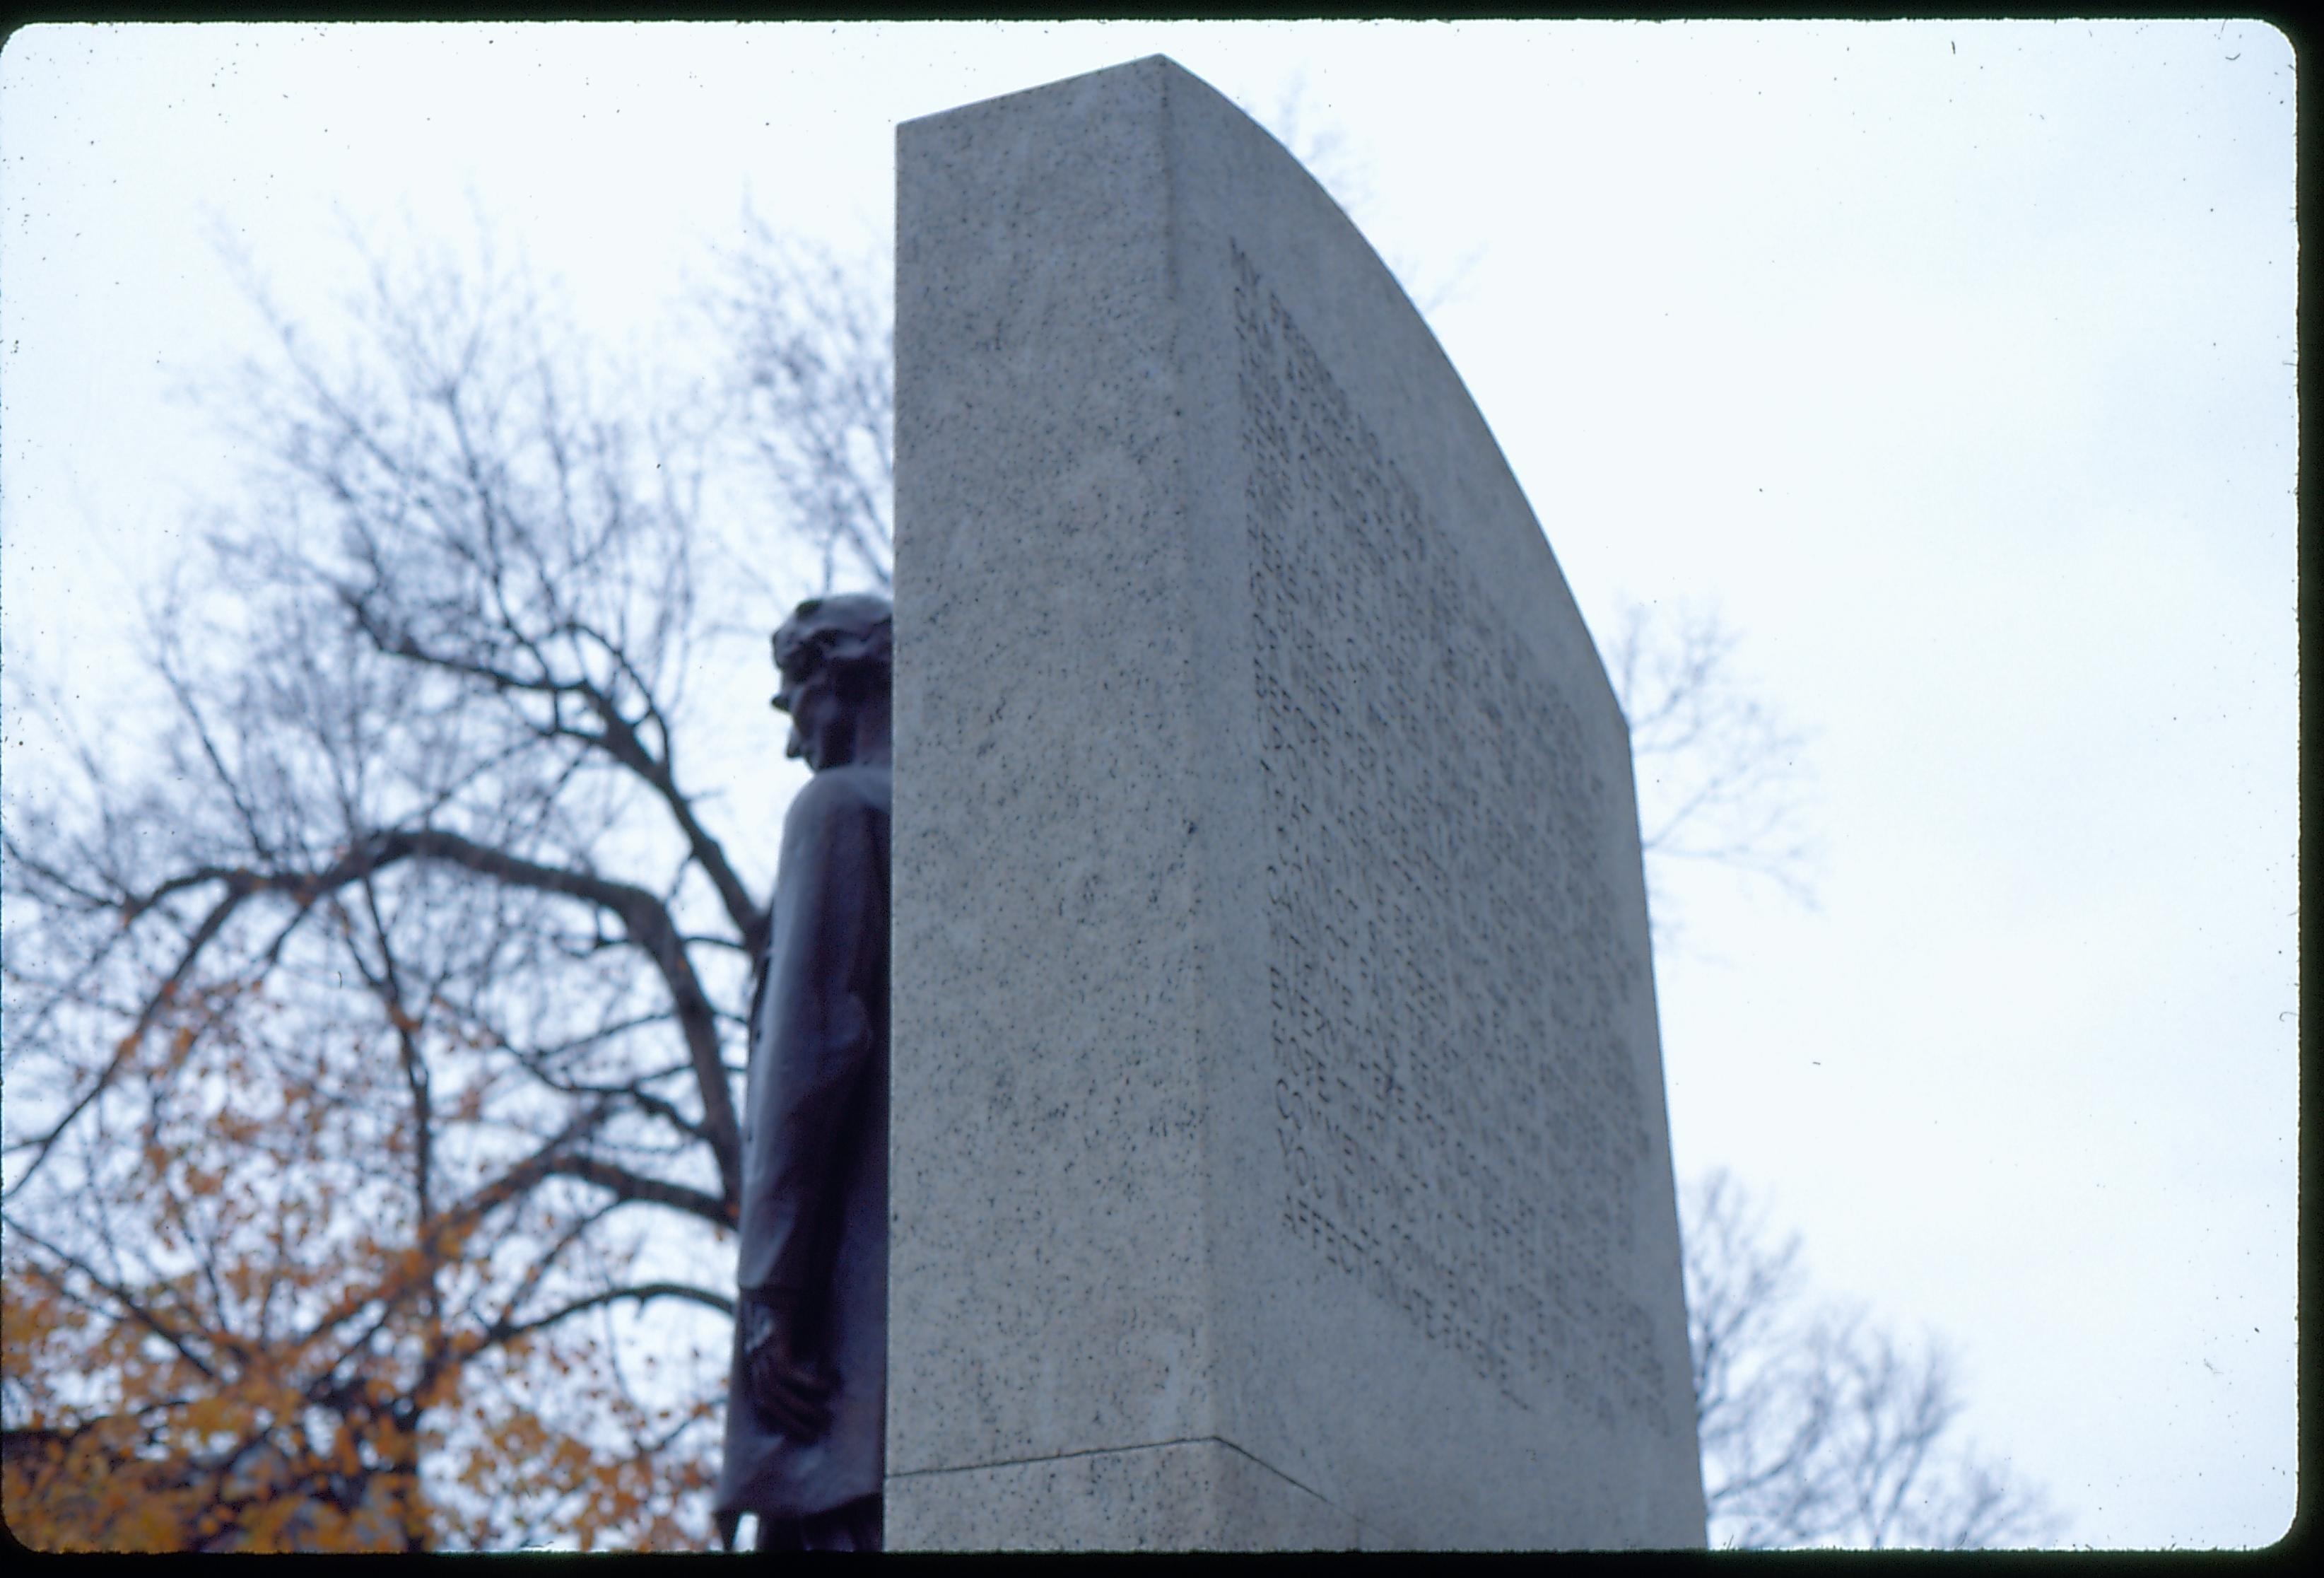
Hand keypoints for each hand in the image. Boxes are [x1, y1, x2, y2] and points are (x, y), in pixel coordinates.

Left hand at [741, 1290, 832, 1440]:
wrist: (772, 1276)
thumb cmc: (783, 1302)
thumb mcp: (783, 1330)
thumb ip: (787, 1348)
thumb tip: (805, 1369)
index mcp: (755, 1359)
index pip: (762, 1399)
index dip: (778, 1417)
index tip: (798, 1431)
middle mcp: (754, 1358)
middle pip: (768, 1400)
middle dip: (790, 1420)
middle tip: (815, 1433)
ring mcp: (761, 1350)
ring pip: (777, 1390)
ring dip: (800, 1407)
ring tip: (823, 1416)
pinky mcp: (773, 1339)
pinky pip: (788, 1371)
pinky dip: (807, 1383)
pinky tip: (826, 1386)